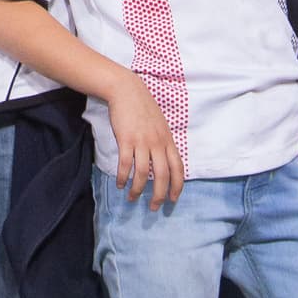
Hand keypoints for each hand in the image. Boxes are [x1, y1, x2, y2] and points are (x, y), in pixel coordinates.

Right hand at [107, 73, 183, 207]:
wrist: (126, 90)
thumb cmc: (142, 106)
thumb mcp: (160, 124)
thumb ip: (163, 142)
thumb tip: (164, 160)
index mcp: (168, 140)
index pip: (178, 169)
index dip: (177, 187)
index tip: (173, 200)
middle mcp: (157, 143)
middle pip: (163, 176)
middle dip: (159, 196)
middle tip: (153, 207)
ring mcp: (142, 142)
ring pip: (144, 174)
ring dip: (137, 190)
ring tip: (131, 198)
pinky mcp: (126, 140)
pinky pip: (125, 164)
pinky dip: (122, 177)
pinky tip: (119, 184)